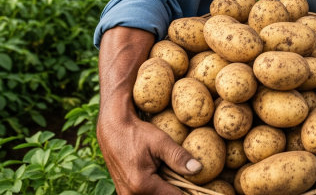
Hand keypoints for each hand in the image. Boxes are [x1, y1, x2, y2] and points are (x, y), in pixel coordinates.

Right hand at [98, 27, 202, 194]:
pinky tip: (166, 177)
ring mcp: (126, 194)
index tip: (204, 192)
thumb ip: (178, 157)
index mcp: (142, 185)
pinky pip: (145, 194)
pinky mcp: (124, 191)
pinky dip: (157, 188)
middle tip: (194, 185)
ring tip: (180, 179)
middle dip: (179, 191)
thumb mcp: (159, 141)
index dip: (191, 194)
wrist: (111, 127)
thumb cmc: (135, 132)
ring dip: (167, 190)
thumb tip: (198, 169)